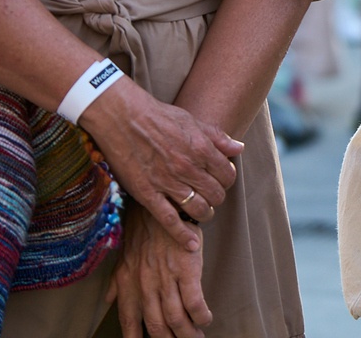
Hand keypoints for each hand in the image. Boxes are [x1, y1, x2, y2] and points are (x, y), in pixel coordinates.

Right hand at [81, 83, 242, 248]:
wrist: (122, 117)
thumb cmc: (157, 116)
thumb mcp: (192, 121)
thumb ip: (218, 137)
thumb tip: (238, 148)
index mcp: (201, 148)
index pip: (228, 175)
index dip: (227, 179)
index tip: (220, 180)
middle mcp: (188, 168)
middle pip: (216, 194)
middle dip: (217, 197)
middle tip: (210, 195)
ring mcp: (168, 183)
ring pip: (199, 209)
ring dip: (205, 213)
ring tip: (202, 211)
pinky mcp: (148, 195)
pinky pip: (170, 221)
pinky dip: (183, 236)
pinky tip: (192, 244)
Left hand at [107, 203, 210, 337]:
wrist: (163, 206)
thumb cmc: (144, 231)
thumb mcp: (124, 257)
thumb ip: (116, 282)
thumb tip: (108, 300)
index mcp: (129, 285)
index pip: (129, 322)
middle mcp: (146, 286)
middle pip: (157, 327)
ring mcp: (167, 279)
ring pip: (176, 319)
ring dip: (188, 334)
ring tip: (196, 336)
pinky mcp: (187, 269)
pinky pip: (194, 302)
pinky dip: (201, 315)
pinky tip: (205, 319)